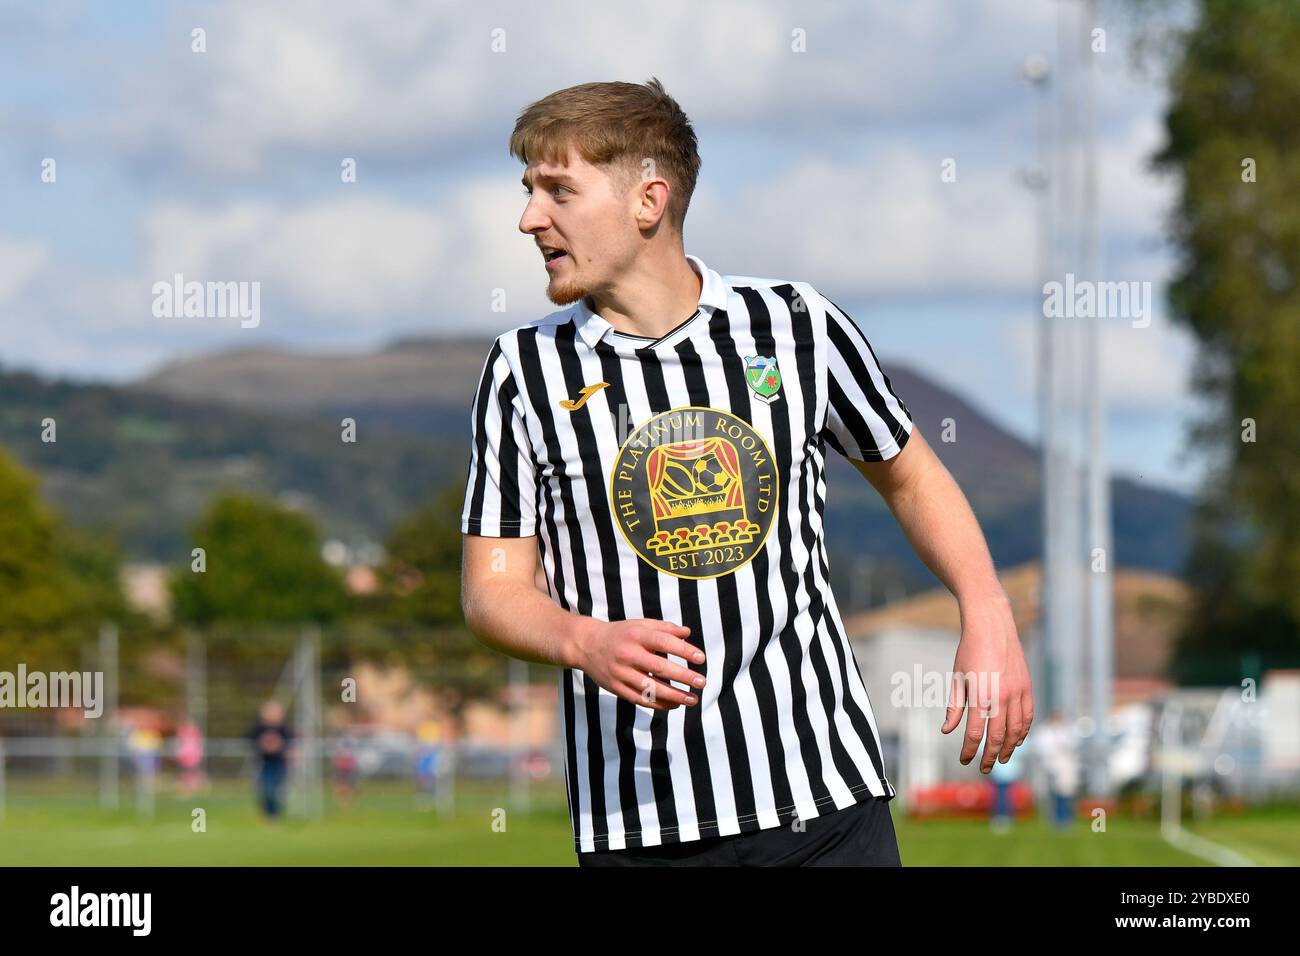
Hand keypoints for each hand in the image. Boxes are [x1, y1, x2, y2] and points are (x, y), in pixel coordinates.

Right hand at [572, 619, 704, 710]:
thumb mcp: (640, 625)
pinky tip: (675, 705)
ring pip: (650, 688)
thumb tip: (688, 633)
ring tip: (692, 699)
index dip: (684, 650)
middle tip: (701, 682)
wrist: (586, 645)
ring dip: (674, 696)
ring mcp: (621, 673)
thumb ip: (664, 628)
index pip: (664, 642)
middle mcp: (628, 654)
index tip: (701, 658)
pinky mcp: (616, 688)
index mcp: (635, 635)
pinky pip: (640, 699)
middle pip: (659, 667)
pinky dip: (659, 704)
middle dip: (683, 677)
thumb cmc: (621, 634)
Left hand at [941, 591, 1032, 771]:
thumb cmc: (968, 651)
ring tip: (1003, 758)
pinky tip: (1017, 740)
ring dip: (1010, 748)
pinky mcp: (1027, 686)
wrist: (991, 625)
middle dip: (991, 756)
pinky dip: (1023, 731)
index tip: (964, 759)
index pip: (975, 733)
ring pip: (1016, 729)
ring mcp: (1018, 691)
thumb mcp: (957, 678)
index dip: (969, 750)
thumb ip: (954, 707)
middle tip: (985, 768)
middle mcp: (1001, 696)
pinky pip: (1028, 716)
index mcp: (979, 694)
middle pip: (998, 736)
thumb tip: (947, 731)